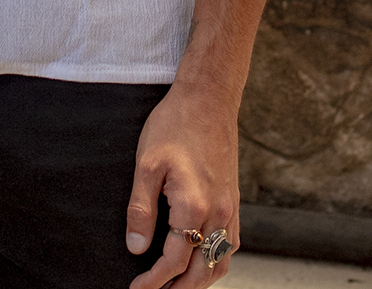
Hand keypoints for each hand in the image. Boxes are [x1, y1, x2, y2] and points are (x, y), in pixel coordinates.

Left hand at [126, 81, 239, 288]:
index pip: (174, 262)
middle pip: (200, 272)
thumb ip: (141, 209)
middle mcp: (219, 215)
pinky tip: (199, 264)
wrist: (208, 100)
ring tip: (173, 287)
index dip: (153, 281)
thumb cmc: (174, 125)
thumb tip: (136, 248)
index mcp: (194, 207)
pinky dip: (215, 265)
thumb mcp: (146, 164)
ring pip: (219, 264)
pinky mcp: (235, 204)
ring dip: (198, 283)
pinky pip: (229, 248)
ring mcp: (231, 211)